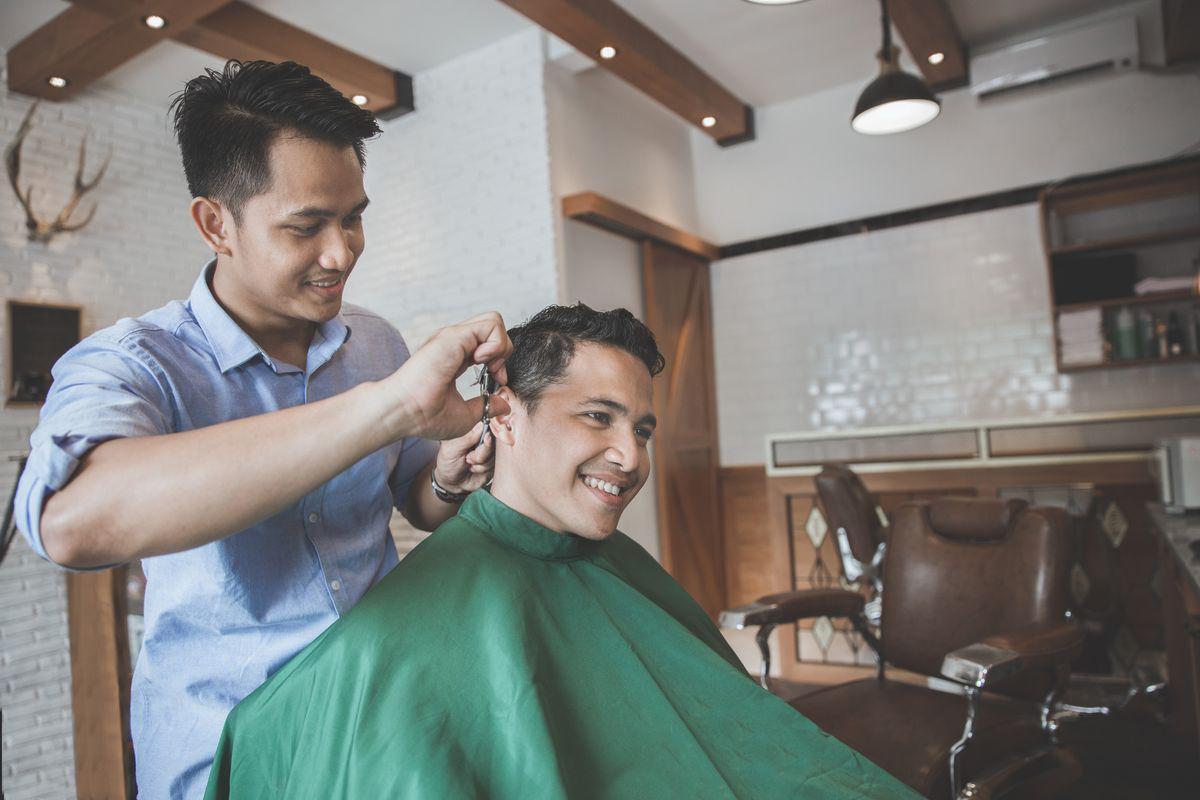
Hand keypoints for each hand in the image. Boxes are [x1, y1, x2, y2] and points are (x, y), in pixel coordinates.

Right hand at [381, 312, 510, 440]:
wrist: (404, 412)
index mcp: (456, 357)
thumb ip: (486, 405)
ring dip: (501, 344)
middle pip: (492, 326)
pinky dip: (496, 344)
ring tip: (489, 365)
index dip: (500, 360)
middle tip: (495, 372)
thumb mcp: (466, 414)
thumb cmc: (425, 416)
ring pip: (493, 320)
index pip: (488, 343)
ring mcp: (453, 337)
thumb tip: (504, 403)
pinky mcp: (453, 336)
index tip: (496, 382)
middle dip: (504, 349)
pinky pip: (490, 326)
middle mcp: (454, 344)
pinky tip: (481, 362)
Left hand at [431, 419, 503, 493]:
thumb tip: (482, 424)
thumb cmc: (448, 462)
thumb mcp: (452, 448)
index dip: (488, 429)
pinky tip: (474, 468)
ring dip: (479, 461)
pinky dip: (482, 468)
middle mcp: (482, 437)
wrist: (452, 482)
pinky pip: (493, 463)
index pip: (486, 422)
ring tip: (468, 462)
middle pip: (493, 438)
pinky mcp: (493, 461)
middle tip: (468, 456)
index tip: (485, 438)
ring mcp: (489, 449)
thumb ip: (467, 437)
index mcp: (471, 429)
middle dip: (481, 451)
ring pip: (493, 453)